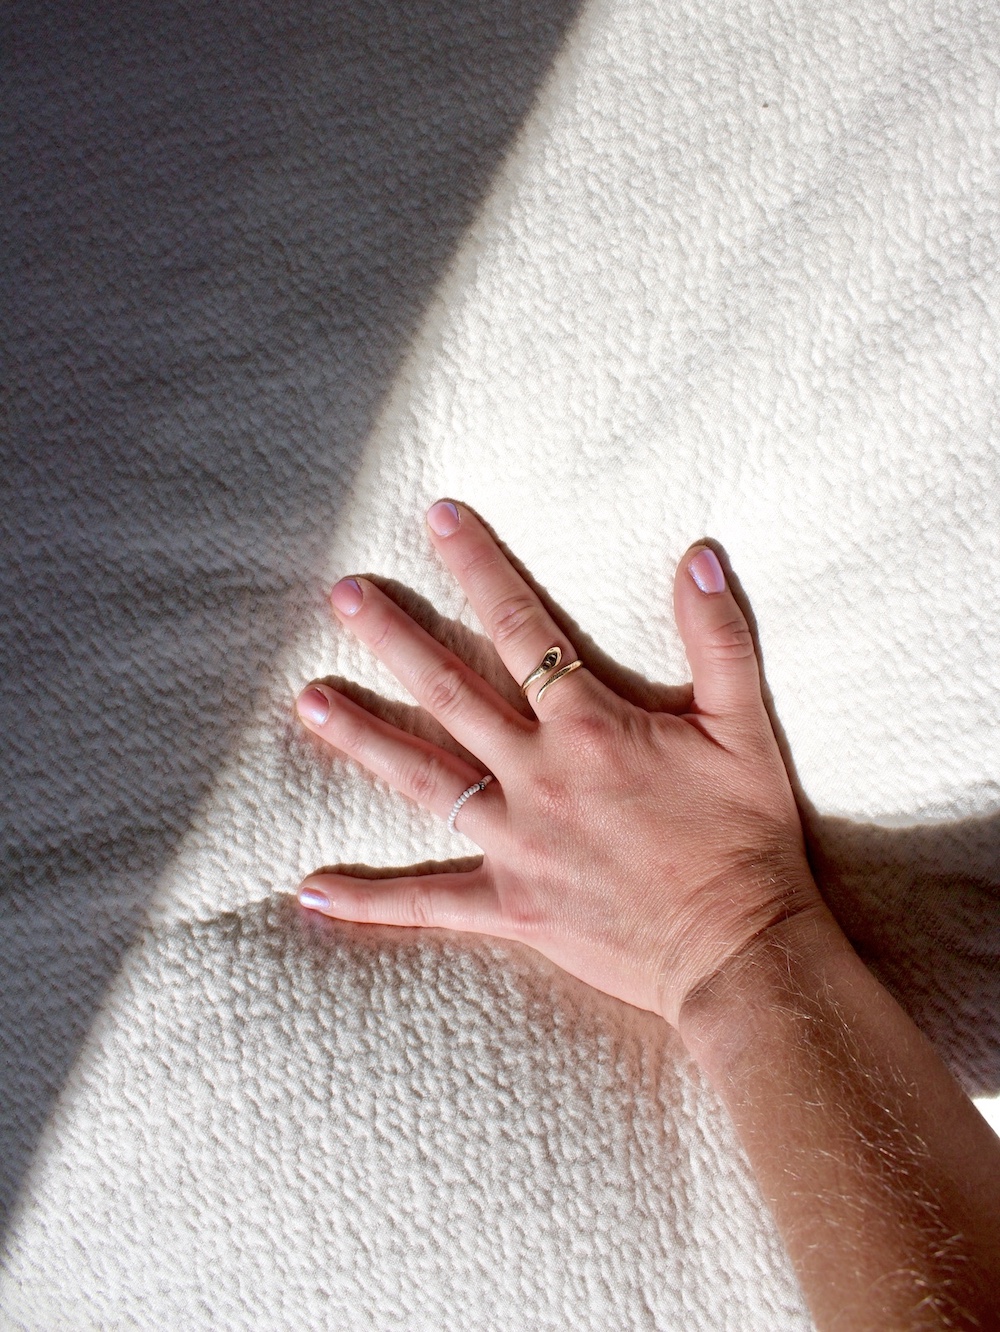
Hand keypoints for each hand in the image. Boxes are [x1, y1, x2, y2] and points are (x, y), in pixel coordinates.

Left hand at [294, 501, 825, 1027]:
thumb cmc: (745, 837)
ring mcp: (516, 842)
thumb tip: (698, 557)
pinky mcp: (510, 905)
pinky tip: (309, 891)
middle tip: (341, 595)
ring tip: (307, 700)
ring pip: (422, 780)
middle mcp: (538, 776)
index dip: (478, 568)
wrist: (740, 947)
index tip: (437, 520)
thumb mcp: (744, 727)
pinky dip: (369, 900)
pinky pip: (428, 902)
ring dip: (362, 738)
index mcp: (589, 728)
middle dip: (393, 637)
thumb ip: (720, 638)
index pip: (521, 629)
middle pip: (450, 692)